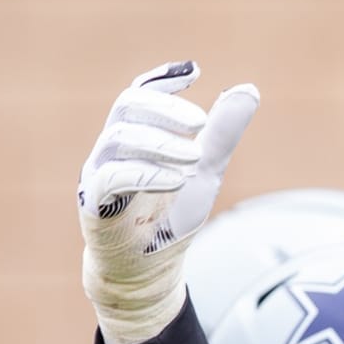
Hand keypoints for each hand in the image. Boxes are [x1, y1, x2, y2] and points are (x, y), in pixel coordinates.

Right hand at [79, 62, 258, 343]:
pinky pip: (110, 178)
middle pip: (128, 108)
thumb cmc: (171, 216)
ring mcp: (100, 175)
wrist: (151, 271)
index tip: (194, 73)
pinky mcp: (95, 204)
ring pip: (119, 138)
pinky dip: (145, 173)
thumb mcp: (206, 170)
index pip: (140, 95)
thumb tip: (249, 90)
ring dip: (161, 143)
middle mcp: (112, 149)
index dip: (162, 80)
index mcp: (136, 137)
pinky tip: (177, 179)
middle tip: (202, 122)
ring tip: (196, 156)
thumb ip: (223, 134)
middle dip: (165, 109)